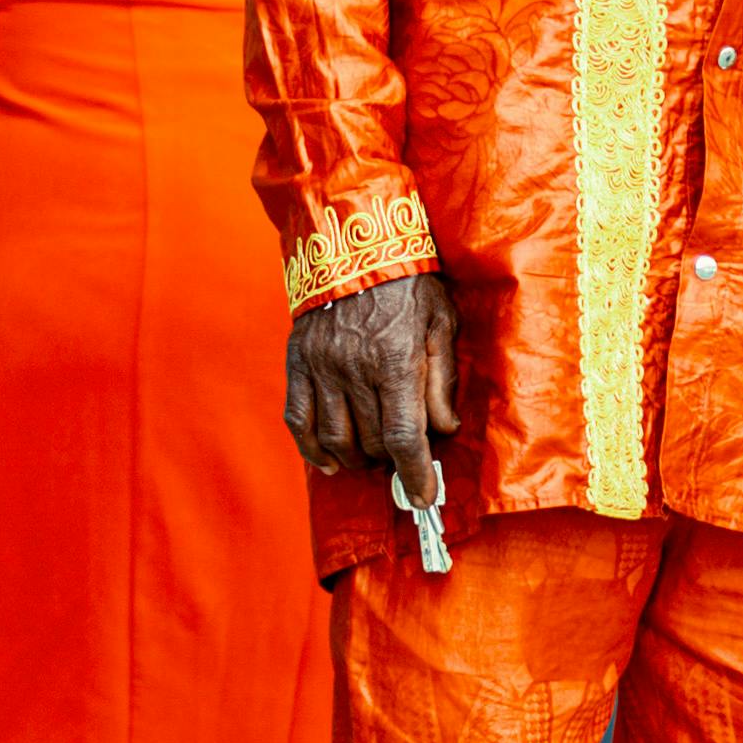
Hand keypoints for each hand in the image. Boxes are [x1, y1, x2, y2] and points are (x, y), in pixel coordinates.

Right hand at [285, 272, 458, 493]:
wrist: (353, 245)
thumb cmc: (409, 285)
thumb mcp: (442, 323)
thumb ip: (442, 380)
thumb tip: (444, 429)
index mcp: (395, 361)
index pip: (403, 436)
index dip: (414, 473)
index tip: (423, 498)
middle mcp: (353, 370)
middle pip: (370, 442)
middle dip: (390, 461)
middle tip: (404, 458)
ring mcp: (320, 368)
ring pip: (334, 439)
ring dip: (355, 459)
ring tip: (373, 457)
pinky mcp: (297, 364)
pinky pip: (299, 420)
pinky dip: (312, 448)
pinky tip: (330, 461)